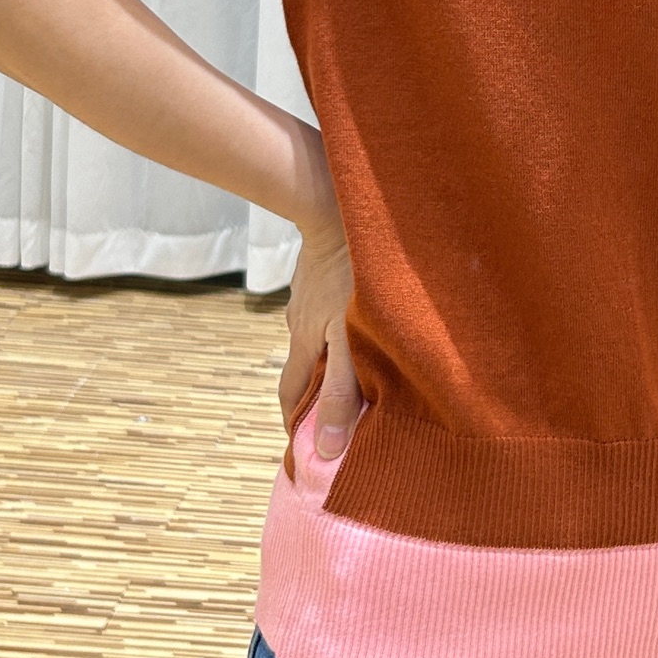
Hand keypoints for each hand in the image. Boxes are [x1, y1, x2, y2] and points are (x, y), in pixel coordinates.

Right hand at [279, 211, 360, 461]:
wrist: (337, 210)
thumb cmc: (350, 276)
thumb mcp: (349, 341)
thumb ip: (344, 390)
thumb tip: (328, 448)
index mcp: (302, 342)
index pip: (291, 395)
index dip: (297, 423)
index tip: (307, 444)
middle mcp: (301, 321)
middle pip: (307, 365)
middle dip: (322, 389)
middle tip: (347, 406)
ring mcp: (311, 294)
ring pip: (322, 334)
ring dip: (338, 352)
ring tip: (367, 362)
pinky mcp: (324, 272)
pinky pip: (333, 306)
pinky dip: (345, 322)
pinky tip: (367, 317)